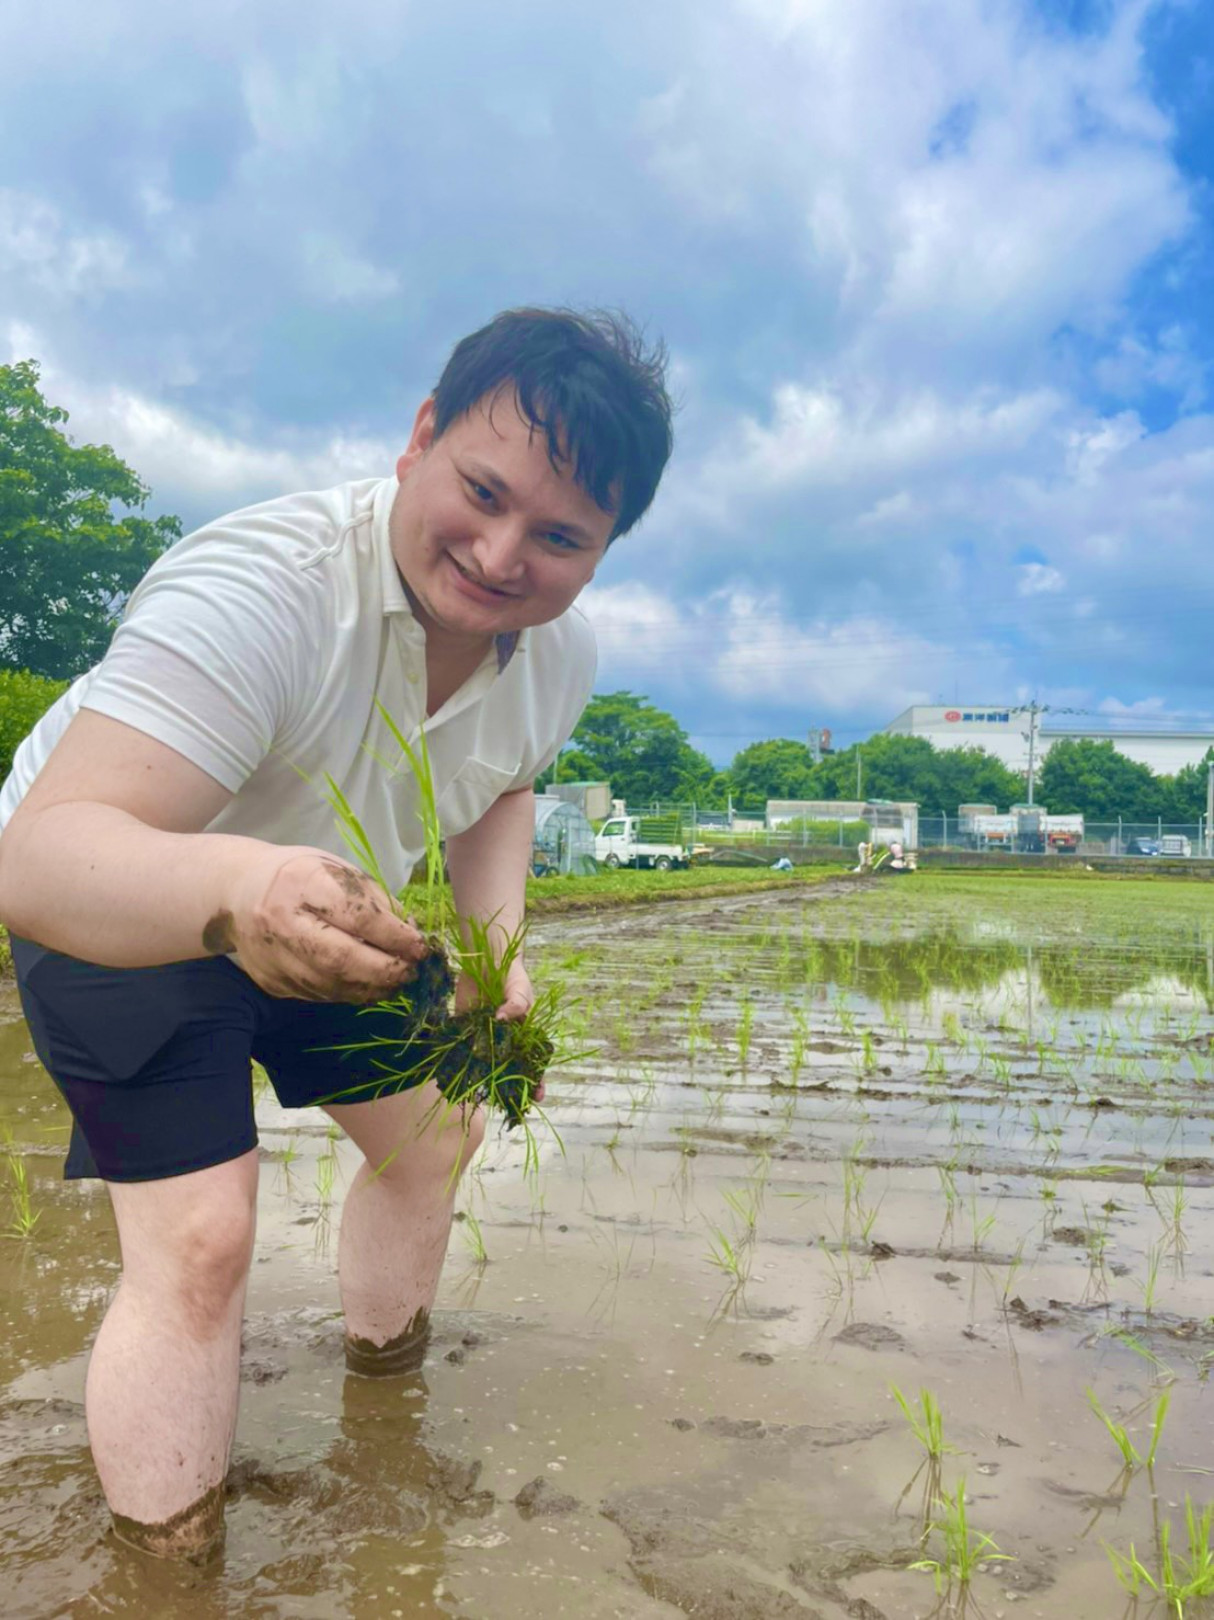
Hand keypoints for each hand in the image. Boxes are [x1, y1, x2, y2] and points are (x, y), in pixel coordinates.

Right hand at [211, 845, 427, 1002]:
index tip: (420, 946)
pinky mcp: (271, 982)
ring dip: (372, 987)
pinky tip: (368, 985)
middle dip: (386, 970)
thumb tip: (410, 933)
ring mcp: (272, 957)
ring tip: (396, 981)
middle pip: (342, 958)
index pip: (357, 916)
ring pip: (332, 985)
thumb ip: (373, 899)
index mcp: (301, 883)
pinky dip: (350, 992)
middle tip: (412, 971)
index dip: (394, 936)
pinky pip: (319, 994)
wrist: (237, 892)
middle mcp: (281, 922)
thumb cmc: (297, 875)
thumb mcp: (335, 869)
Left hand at [454, 959, 542, 1101]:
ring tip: (482, 1096)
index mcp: (522, 1035)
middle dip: (510, 1087)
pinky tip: (455, 1074)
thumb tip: (502, 1018)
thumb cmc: (512, 976)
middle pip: (508, 1069)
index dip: (537, 1080)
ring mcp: (483, 1036)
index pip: (533, 1062)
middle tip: (510, 1104)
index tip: (538, 1095)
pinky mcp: (463, 1028)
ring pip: (484, 1063)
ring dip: (482, 1079)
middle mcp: (503, 1041)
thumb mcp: (521, 989)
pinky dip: (458, 1059)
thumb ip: (516, 1003)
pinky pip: (461, 1046)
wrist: (487, 960)